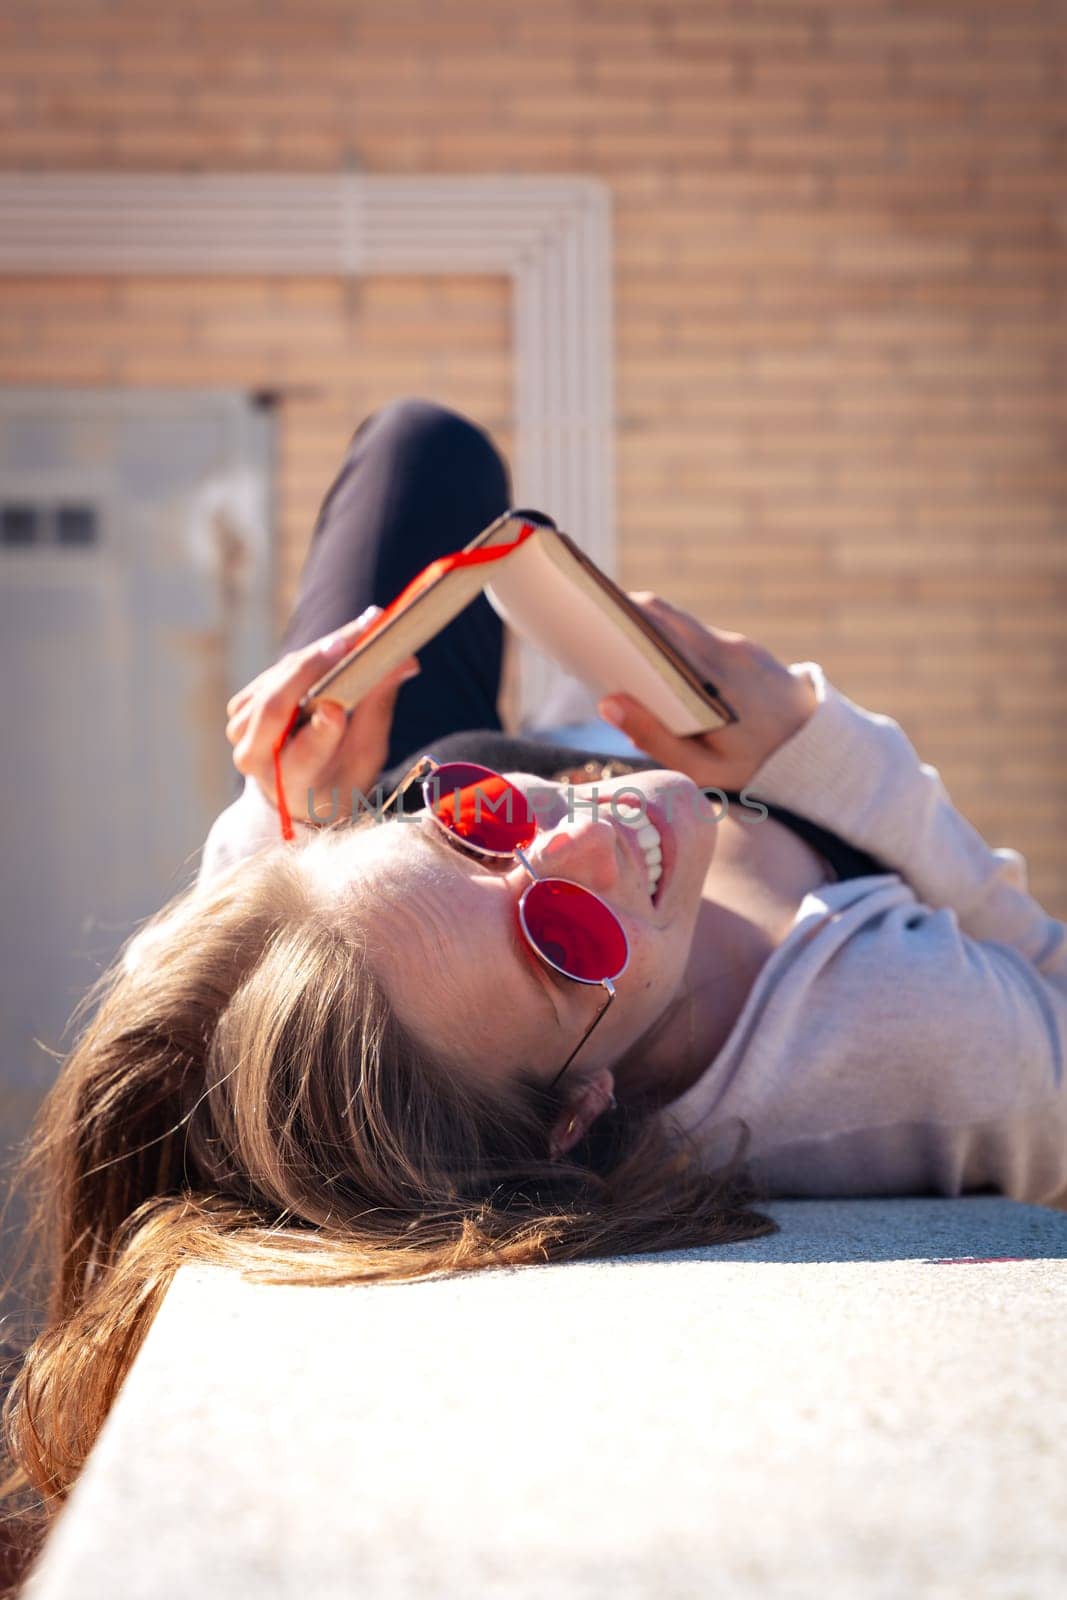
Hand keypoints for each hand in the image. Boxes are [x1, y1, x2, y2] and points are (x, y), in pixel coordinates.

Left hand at [224, 608, 419, 824]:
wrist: (298, 787)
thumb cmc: (340, 775)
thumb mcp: (366, 753)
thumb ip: (377, 708)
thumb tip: (406, 661)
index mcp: (290, 785)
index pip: (302, 757)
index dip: (320, 732)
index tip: (337, 708)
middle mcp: (256, 757)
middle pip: (276, 708)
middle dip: (312, 670)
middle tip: (350, 644)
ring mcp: (242, 729)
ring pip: (277, 683)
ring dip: (316, 657)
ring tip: (355, 637)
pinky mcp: (243, 706)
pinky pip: (276, 673)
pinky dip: (308, 657)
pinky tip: (336, 646)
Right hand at [598, 592, 818, 791]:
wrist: (823, 752)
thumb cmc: (757, 767)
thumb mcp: (704, 768)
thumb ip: (654, 738)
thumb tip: (606, 703)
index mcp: (714, 676)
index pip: (660, 626)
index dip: (621, 616)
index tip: (587, 617)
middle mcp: (727, 650)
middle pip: (665, 616)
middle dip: (624, 620)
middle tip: (587, 633)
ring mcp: (739, 646)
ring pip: (682, 628)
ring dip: (649, 637)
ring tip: (611, 653)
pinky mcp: (746, 650)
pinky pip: (700, 640)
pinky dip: (673, 649)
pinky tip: (652, 669)